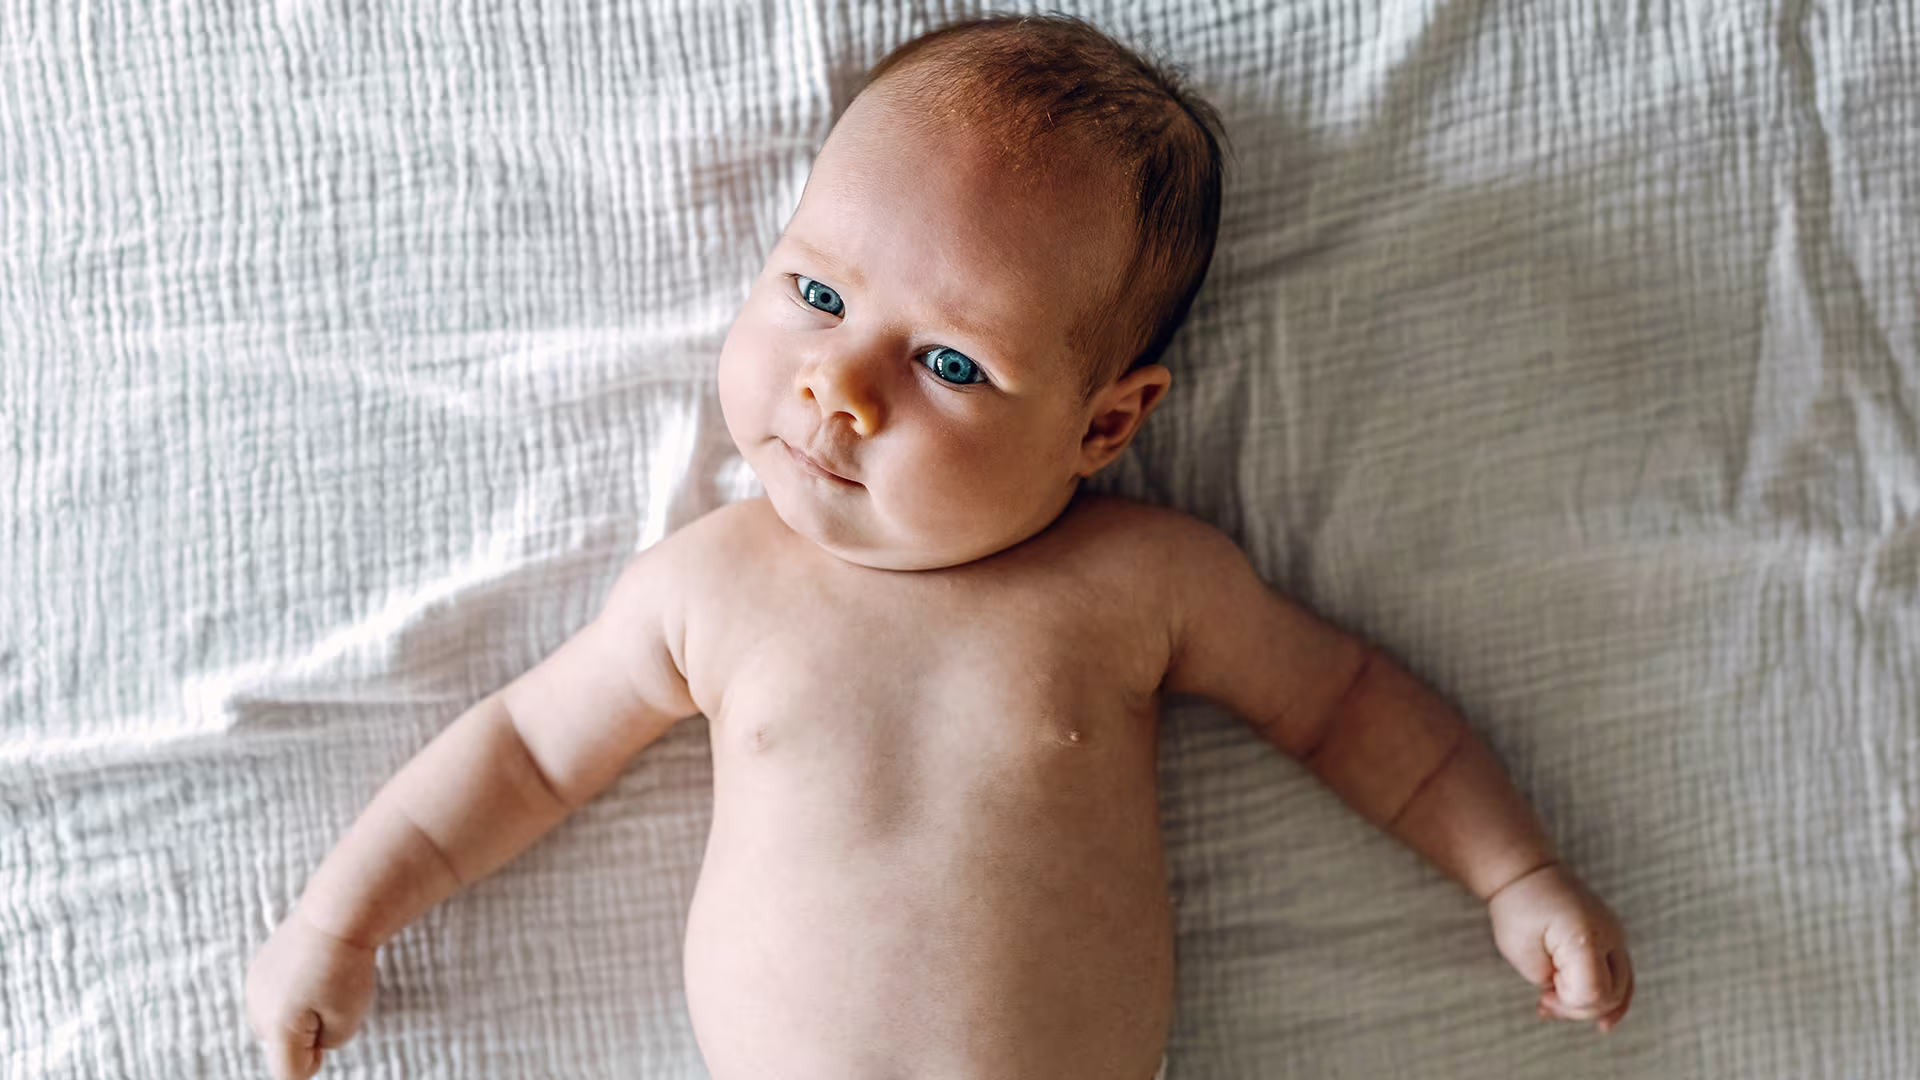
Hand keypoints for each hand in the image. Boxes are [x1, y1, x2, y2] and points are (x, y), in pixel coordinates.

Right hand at [245, 910, 377, 1078]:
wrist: (337, 913)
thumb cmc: (347, 967)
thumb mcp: (347, 1020)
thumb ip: (324, 1045)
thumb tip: (307, 1045)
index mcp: (277, 1026)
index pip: (288, 1073)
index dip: (312, 1063)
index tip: (328, 1035)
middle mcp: (257, 1009)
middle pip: (282, 1047)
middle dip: (307, 1035)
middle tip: (332, 997)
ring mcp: (253, 988)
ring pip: (278, 1023)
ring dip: (299, 1014)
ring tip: (323, 981)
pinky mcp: (257, 971)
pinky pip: (276, 999)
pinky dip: (293, 994)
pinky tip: (312, 969)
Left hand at [1486, 863, 1633, 1031]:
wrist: (1527, 871)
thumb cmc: (1518, 908)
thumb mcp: (1520, 949)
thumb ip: (1547, 980)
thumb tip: (1570, 997)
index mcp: (1584, 934)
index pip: (1593, 993)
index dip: (1568, 1003)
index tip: (1543, 993)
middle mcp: (1610, 934)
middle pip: (1612, 995)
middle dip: (1578, 1008)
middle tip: (1544, 1000)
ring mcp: (1616, 935)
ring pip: (1623, 989)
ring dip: (1592, 1006)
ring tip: (1558, 1004)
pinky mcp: (1614, 939)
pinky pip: (1623, 977)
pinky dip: (1611, 999)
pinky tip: (1602, 1021)